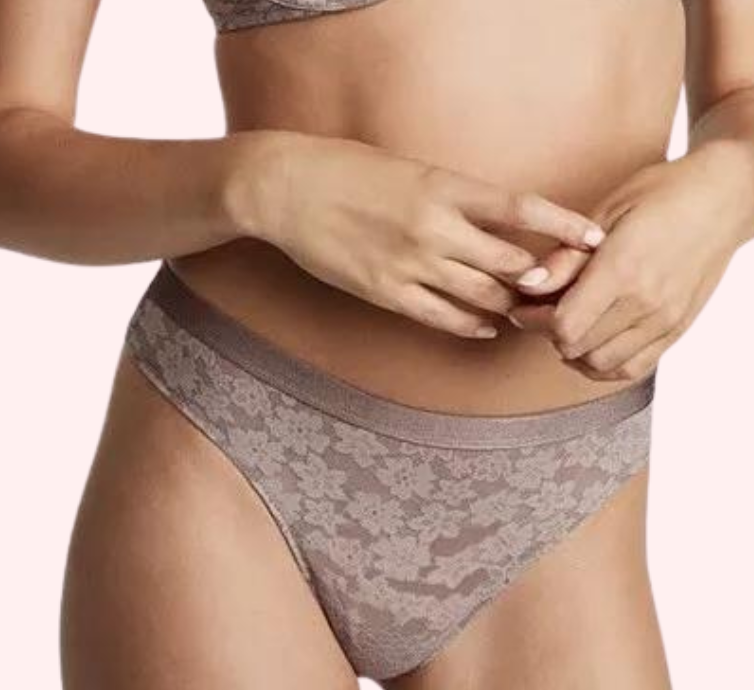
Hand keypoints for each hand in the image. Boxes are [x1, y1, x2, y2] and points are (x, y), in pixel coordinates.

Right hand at [232, 131, 604, 338]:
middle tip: (563, 289)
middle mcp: (434, 227)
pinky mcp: (386, 292)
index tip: (595, 238)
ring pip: (482, 295)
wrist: (287, 190)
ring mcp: (410, 264)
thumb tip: (495, 219)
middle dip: (542, 279)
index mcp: (444, 186)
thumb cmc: (347, 170)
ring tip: (527, 310)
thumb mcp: (409, 169)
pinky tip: (487, 326)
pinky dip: (473, 324)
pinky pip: (442, 317)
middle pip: (510, 263)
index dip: (563, 225)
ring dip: (511, 305)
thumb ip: (453, 195)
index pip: (521, 208)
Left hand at [506, 142, 752, 379]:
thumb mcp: (606, 212)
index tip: (523, 306)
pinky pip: (631, 369)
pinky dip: (603, 366)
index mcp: (624, 269)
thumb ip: (565, 257)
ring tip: (566, 326)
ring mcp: (664, 320)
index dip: (533, 320)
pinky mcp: (676, 330)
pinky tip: (591, 344)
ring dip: (573, 352)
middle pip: (576, 347)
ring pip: (600, 365)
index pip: (563, 325)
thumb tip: (528, 286)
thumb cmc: (663, 194)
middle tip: (539, 313)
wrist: (725, 198)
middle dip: (547, 333)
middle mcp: (646, 302)